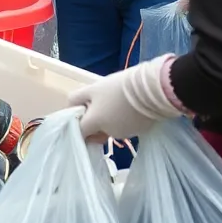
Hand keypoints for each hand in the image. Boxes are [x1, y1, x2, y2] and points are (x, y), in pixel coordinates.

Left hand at [67, 56, 181, 140]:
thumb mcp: (93, 88)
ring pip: (111, 128)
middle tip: (98, 103)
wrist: (151, 90)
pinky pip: (126, 126)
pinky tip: (128, 106)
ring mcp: (126, 133)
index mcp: (96, 123)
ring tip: (115, 100)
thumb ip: (77, 98)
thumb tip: (70, 107)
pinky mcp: (140, 131)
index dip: (77, 124)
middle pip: (96, 131)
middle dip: (94, 121)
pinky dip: (123, 119)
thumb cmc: (118, 88)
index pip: (80, 132)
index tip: (80, 114)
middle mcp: (109, 133)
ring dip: (109, 119)